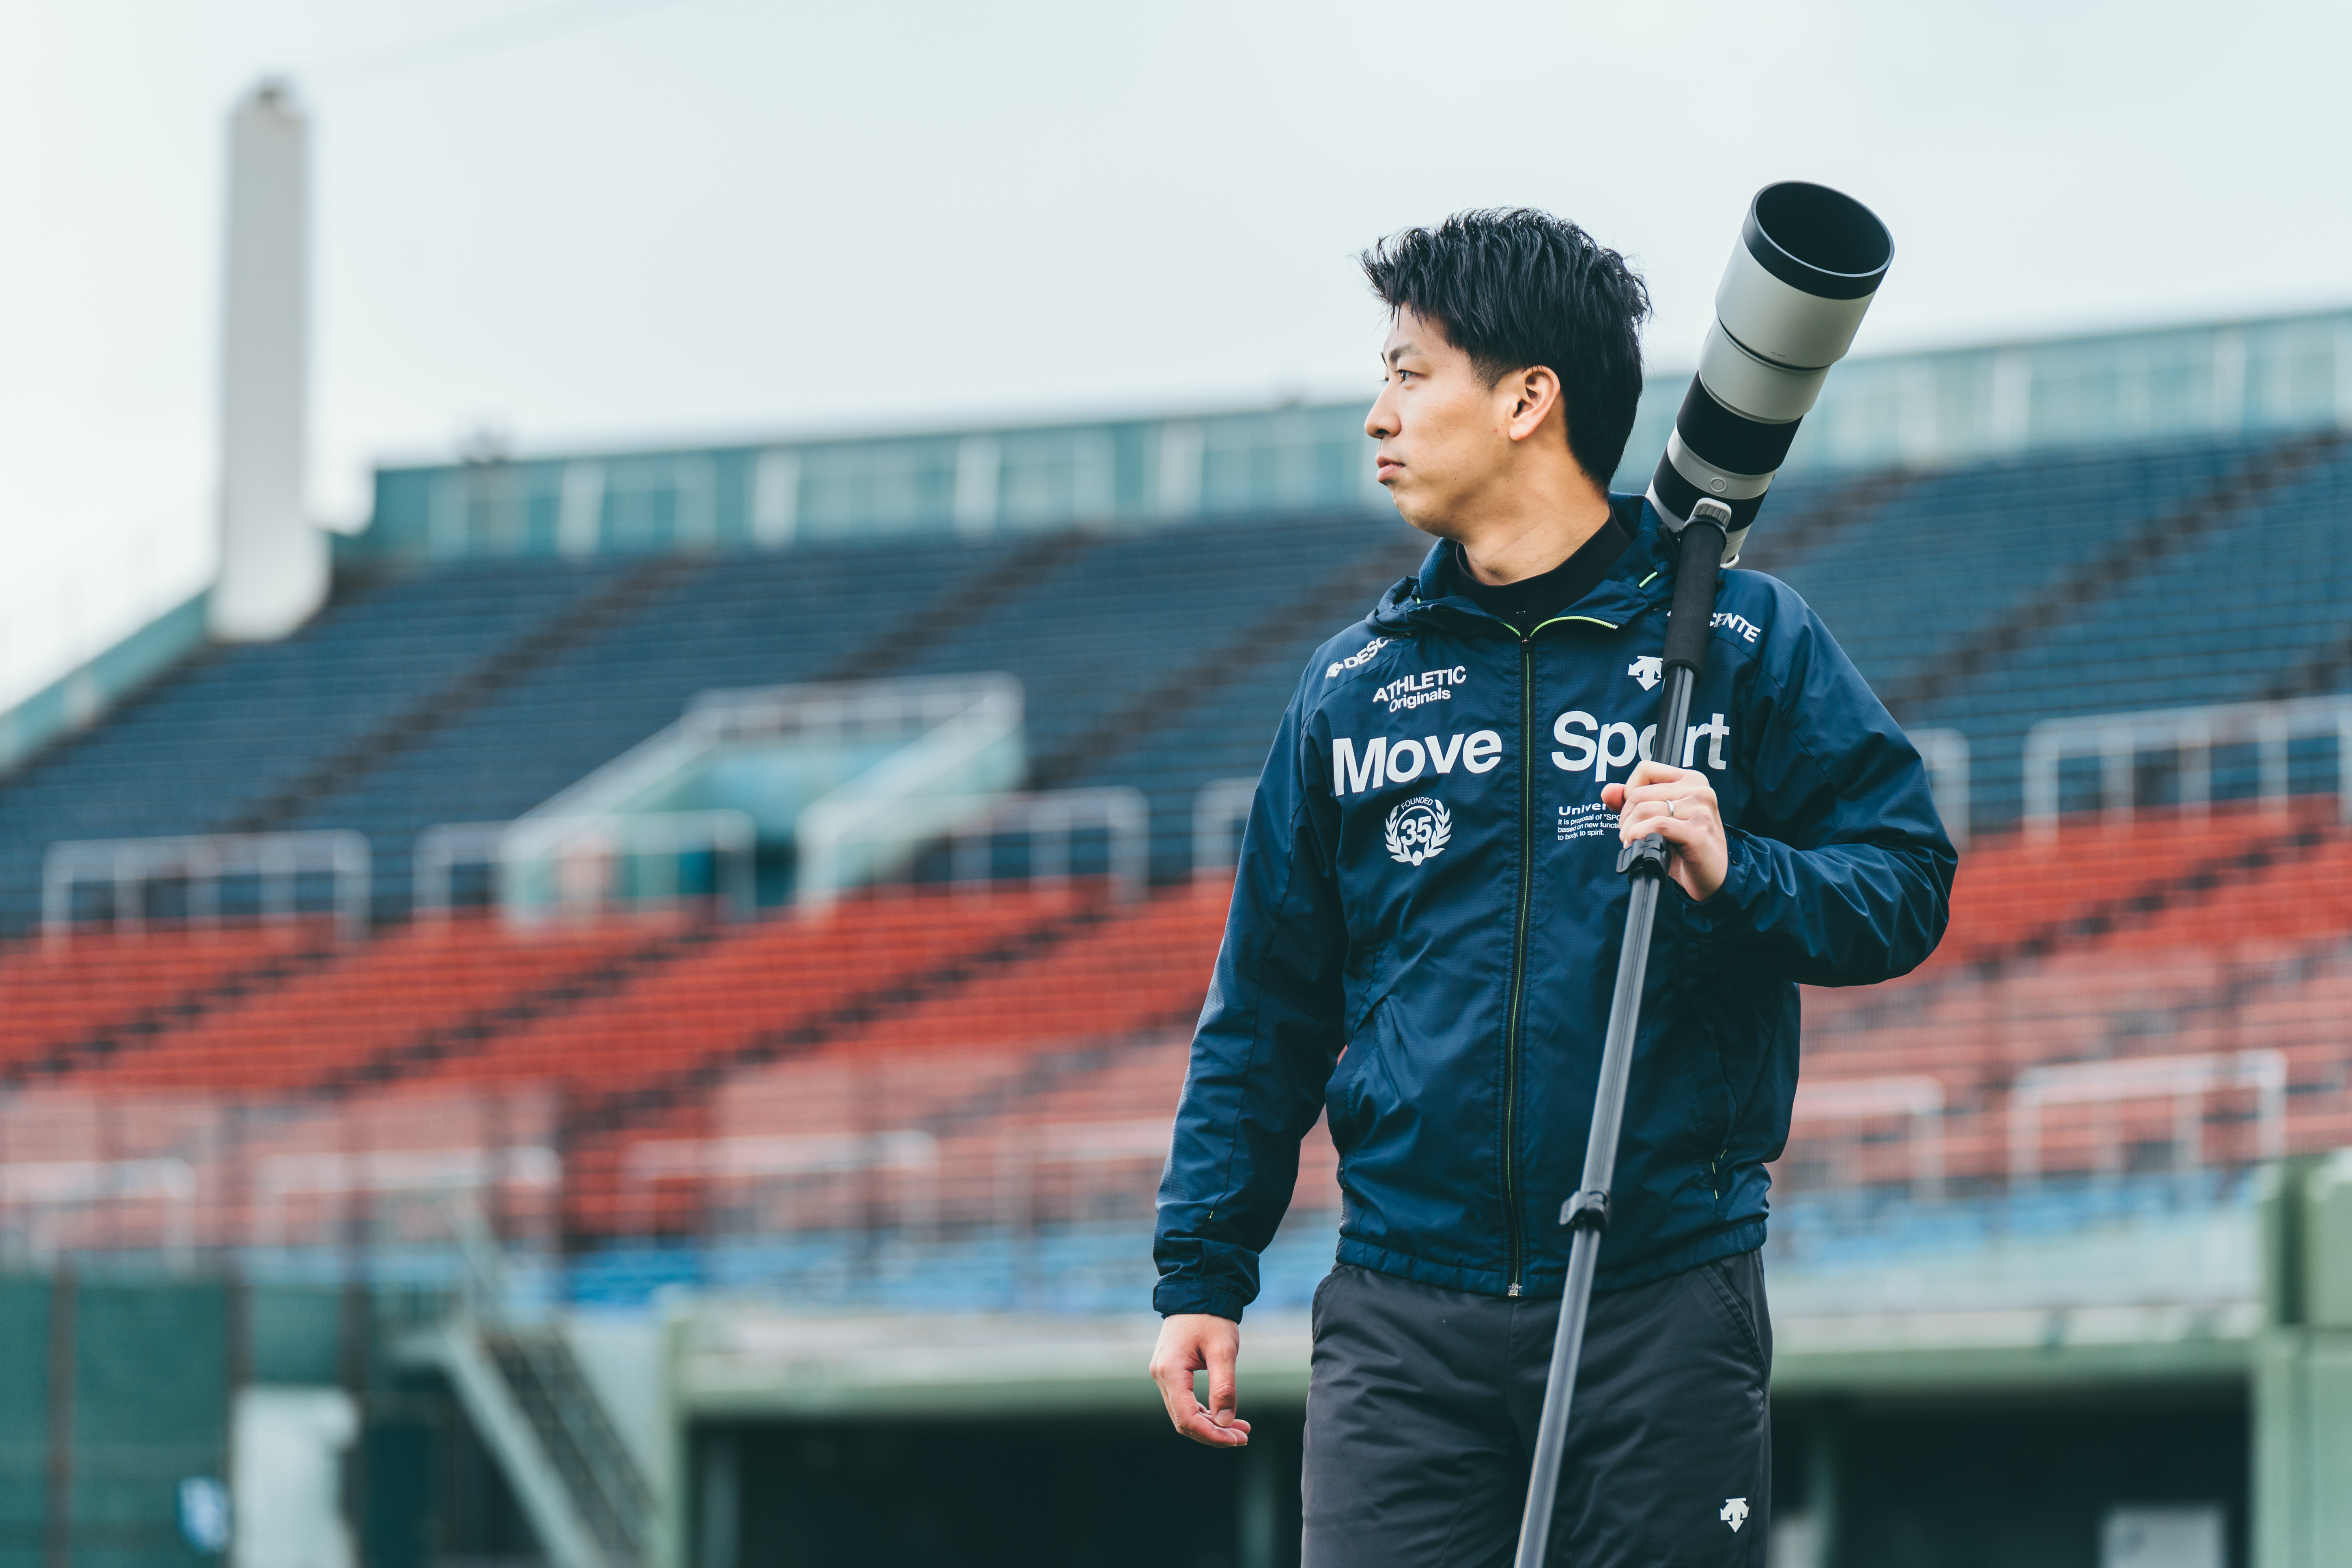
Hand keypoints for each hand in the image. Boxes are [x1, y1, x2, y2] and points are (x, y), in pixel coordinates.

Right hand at [1149, 1313, 1250, 1446]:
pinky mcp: (1170, 1371)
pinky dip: (1204, 1412)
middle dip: (1213, 1434)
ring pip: (1183, 1413)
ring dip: (1210, 1425)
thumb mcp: (1223, 1351)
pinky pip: (1184, 1401)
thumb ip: (1224, 1387)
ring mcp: (1163, 1374)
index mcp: (1170, 1371)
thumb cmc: (1212, 1318)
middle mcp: (1160, 1375)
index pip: (1186, 1418)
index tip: (1237, 1439)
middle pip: (1183, 1420)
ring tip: (1240, 1430)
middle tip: (1243, 1437)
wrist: (1199, 1290)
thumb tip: (1226, 1423)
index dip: (1211, 1435)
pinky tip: (1224, 1416)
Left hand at [1602, 759, 1726, 902]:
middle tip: (1630, 835)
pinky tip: (1639, 845)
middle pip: (1640, 793)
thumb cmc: (1685, 846)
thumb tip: (1607, 791)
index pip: (1645, 769)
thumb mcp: (1659, 818)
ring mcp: (1701, 810)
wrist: (1714, 876)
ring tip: (1634, 842)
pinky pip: (1656, 825)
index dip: (1629, 792)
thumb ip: (1632, 802)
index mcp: (1691, 780)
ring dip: (1629, 830)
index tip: (1632, 814)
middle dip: (1625, 818)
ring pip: (1644, 810)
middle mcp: (1700, 789)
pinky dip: (1639, 836)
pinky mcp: (1698, 832)